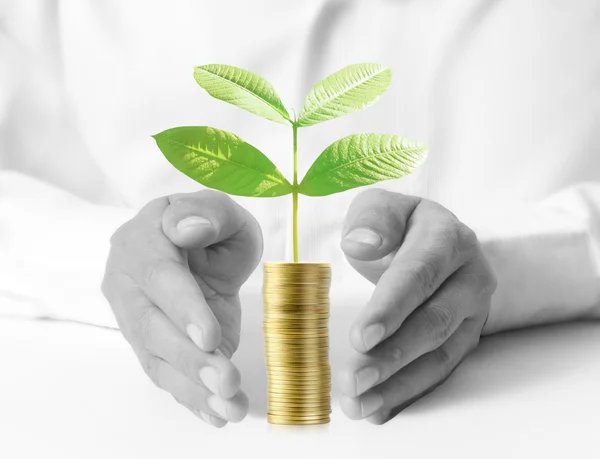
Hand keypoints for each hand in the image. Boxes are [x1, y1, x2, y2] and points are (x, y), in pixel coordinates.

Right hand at [101, 190, 261, 426]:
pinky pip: (166, 375)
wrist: (197, 250)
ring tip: (229, 407)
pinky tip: (217, 414)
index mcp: (143, 241)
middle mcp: (129, 283)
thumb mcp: (220, 210)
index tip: (209, 336)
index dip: (182, 308)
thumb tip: (188, 229)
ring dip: (193, 387)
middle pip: (151, 326)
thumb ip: (208, 212)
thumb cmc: (209, 227)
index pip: (159, 276)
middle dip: (189, 358)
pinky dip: (191, 398)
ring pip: (156, 358)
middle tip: (226, 381)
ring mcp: (136, 318)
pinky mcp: (153, 346)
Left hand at [338, 189, 496, 423]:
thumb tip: (361, 243)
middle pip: (434, 322)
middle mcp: (469, 277)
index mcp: (447, 239)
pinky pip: (440, 371)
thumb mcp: (381, 207)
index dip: (391, 307)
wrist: (436, 241)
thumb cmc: (400, 226)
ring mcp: (472, 312)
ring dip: (399, 384)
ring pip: (440, 355)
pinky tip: (379, 409)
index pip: (419, 274)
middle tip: (354, 379)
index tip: (361, 337)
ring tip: (360, 403)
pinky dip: (409, 393)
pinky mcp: (465, 338)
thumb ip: (372, 219)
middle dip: (393, 355)